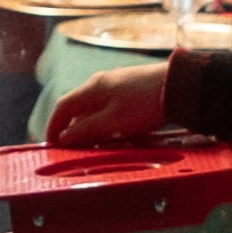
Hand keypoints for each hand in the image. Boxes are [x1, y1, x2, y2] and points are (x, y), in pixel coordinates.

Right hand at [45, 67, 169, 148]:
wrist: (180, 86)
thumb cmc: (146, 103)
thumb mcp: (113, 122)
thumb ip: (87, 130)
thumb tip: (64, 138)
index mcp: (92, 88)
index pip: (63, 106)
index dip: (53, 126)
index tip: (51, 144)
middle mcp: (102, 83)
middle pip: (78, 108)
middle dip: (72, 129)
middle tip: (72, 149)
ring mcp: (118, 84)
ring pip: (95, 108)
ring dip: (90, 127)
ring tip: (93, 145)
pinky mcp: (132, 89)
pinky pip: (110, 107)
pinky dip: (105, 122)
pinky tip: (116, 134)